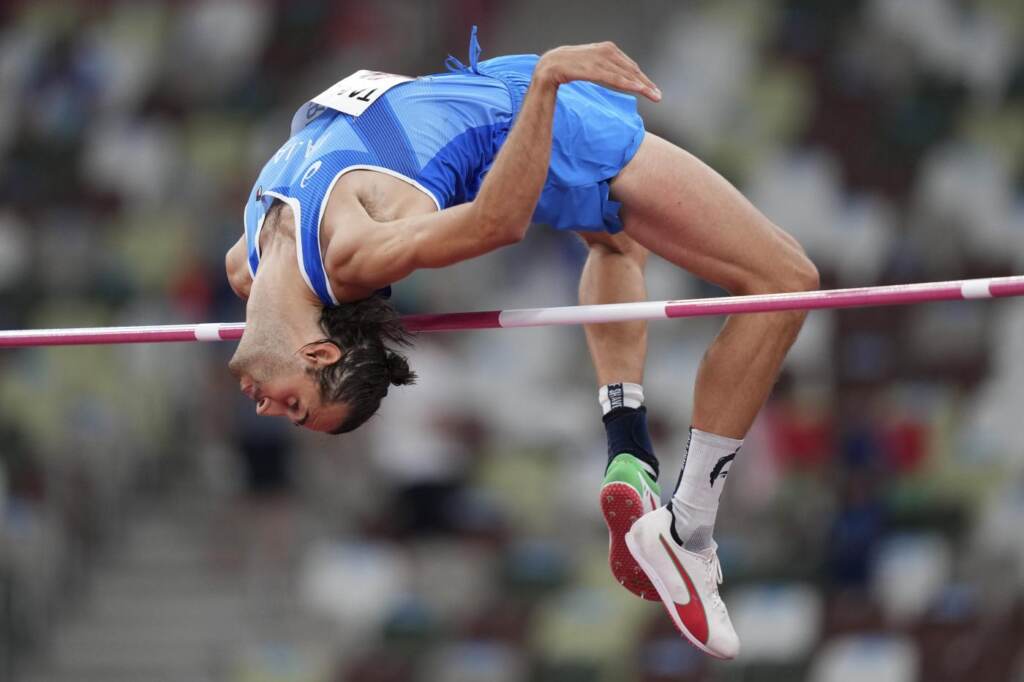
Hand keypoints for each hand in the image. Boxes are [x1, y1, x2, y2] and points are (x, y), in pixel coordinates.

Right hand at [535, 42, 660, 101]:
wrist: (549, 66)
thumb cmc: (569, 68)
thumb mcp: (590, 65)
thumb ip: (604, 68)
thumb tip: (618, 76)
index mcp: (606, 49)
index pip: (629, 65)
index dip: (642, 78)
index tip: (652, 89)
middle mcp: (605, 51)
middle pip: (631, 69)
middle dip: (646, 83)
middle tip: (658, 96)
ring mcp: (598, 59)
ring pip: (625, 74)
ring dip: (641, 85)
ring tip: (652, 95)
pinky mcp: (592, 69)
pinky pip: (613, 78)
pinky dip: (627, 83)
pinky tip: (638, 89)